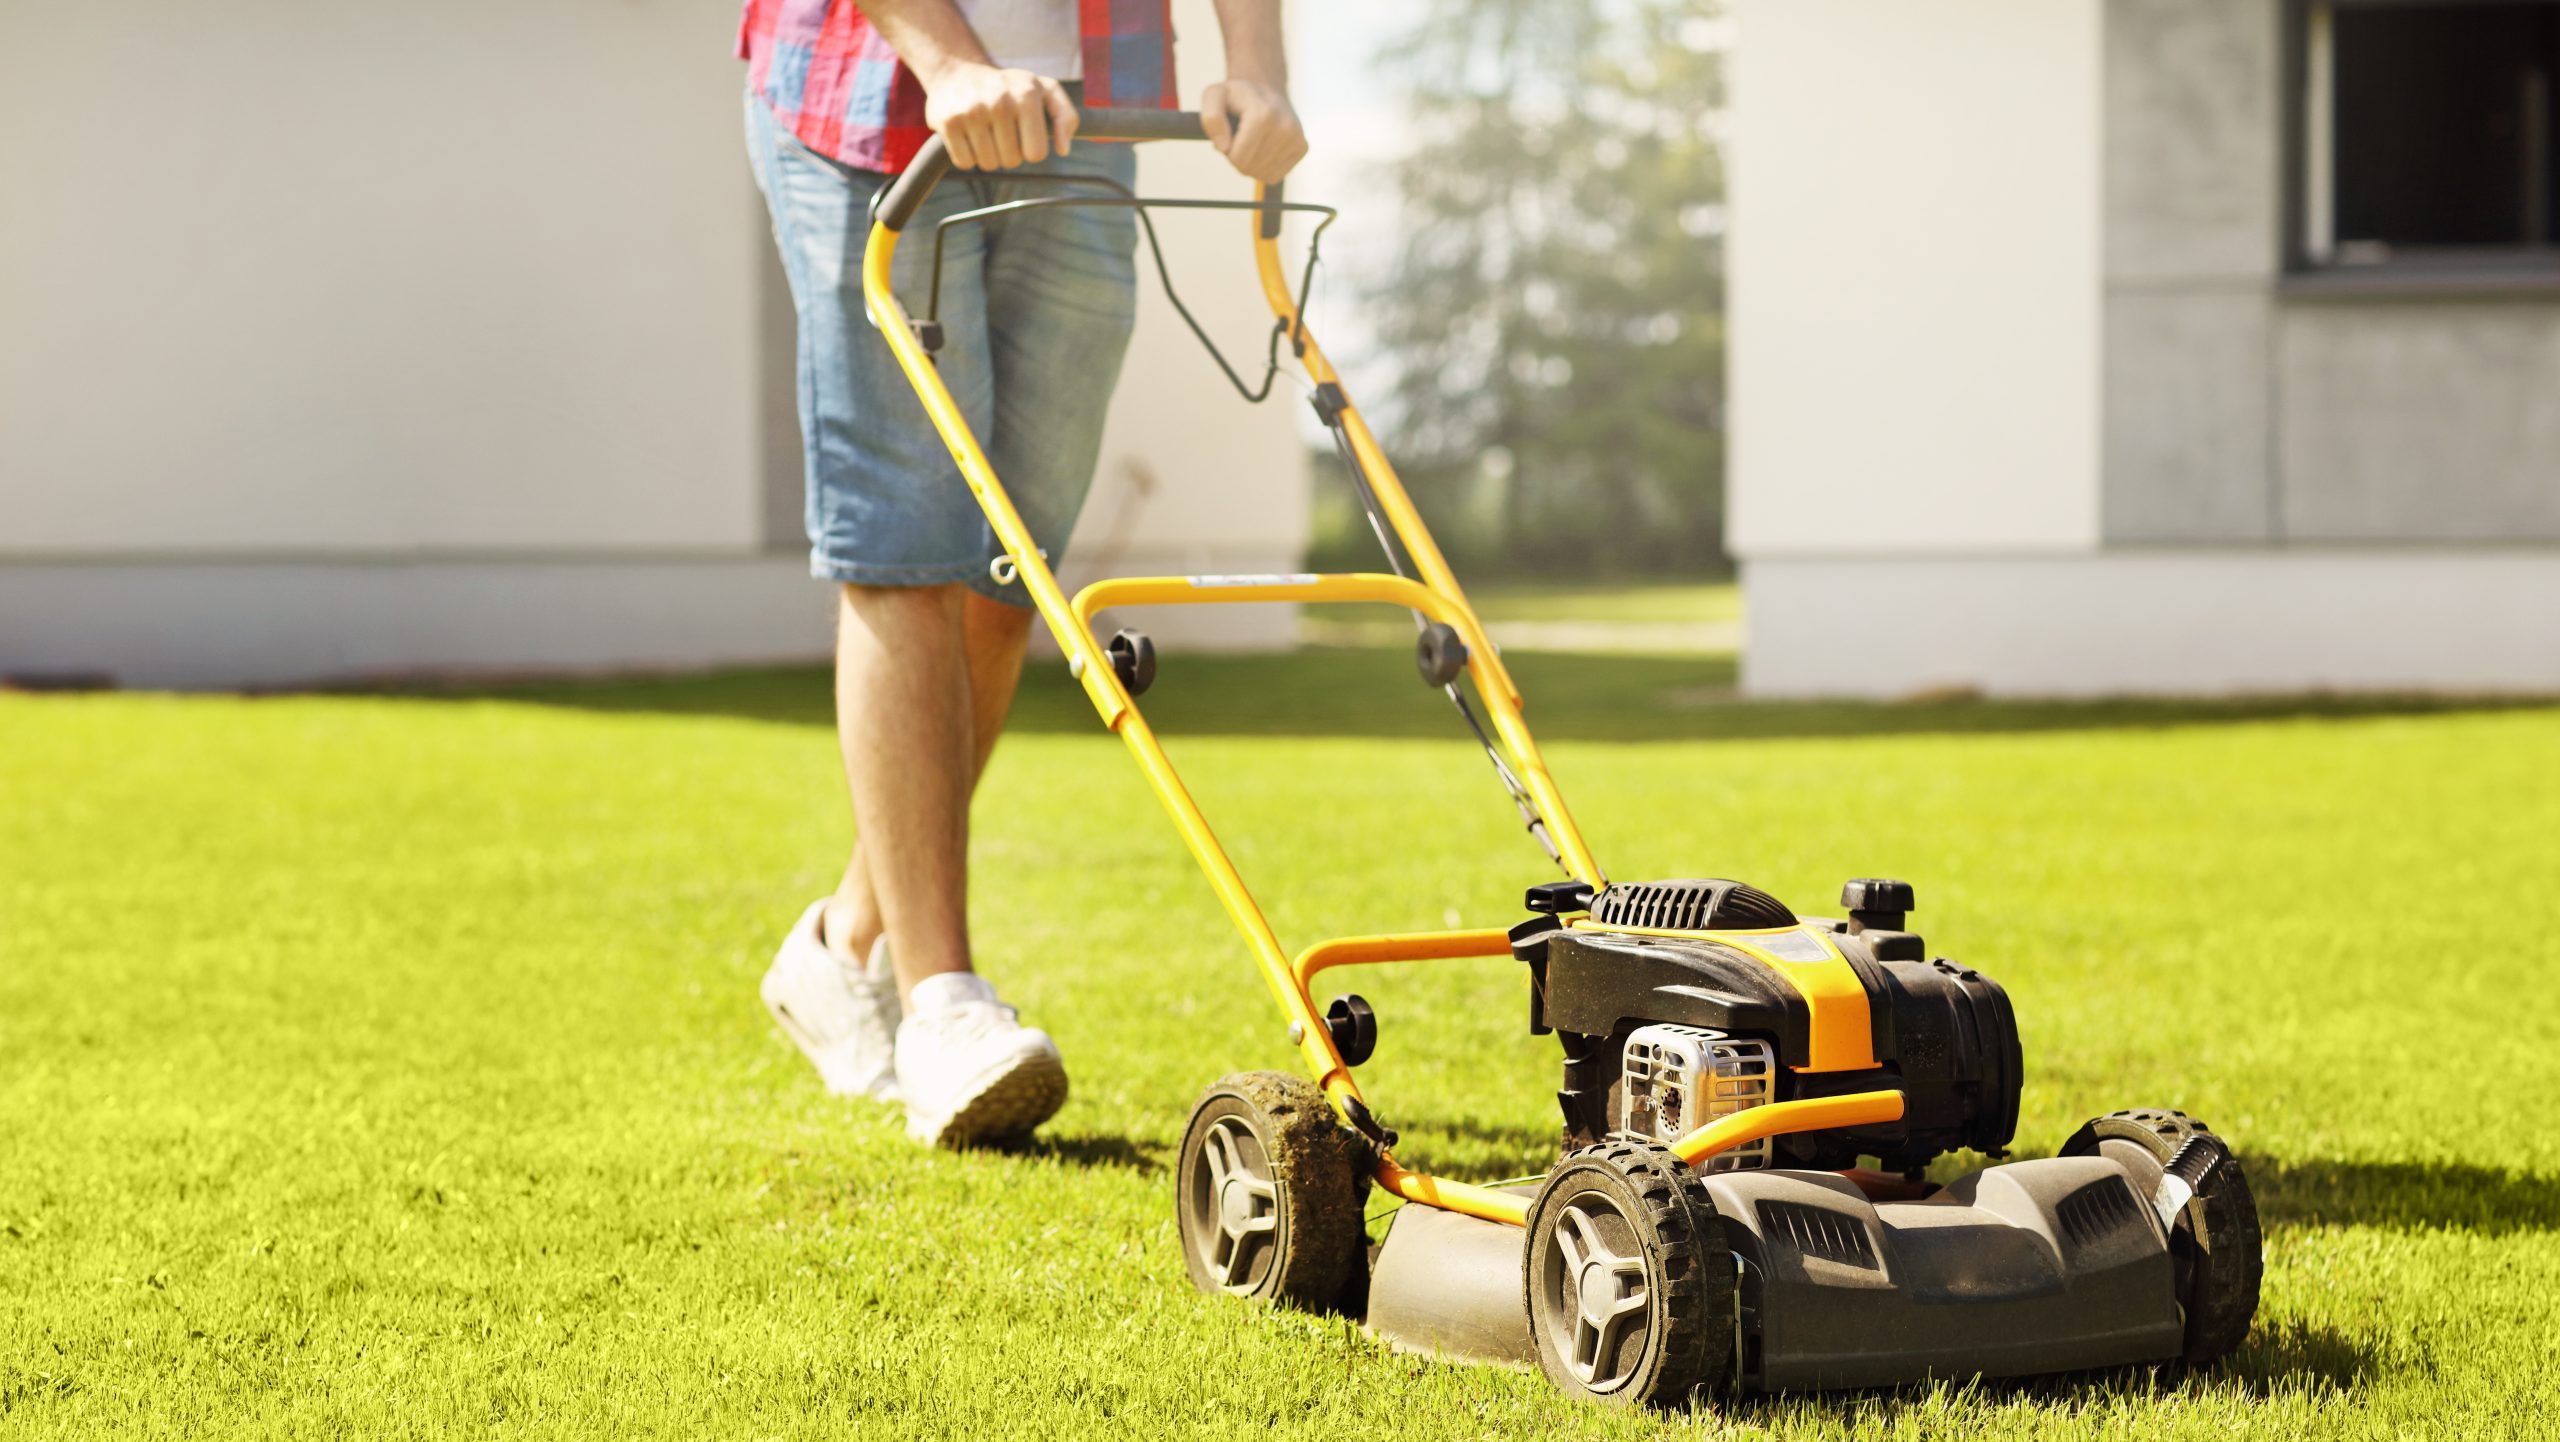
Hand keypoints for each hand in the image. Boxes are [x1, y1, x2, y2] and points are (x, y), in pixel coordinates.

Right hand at [921, 62, 1077, 169]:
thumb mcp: (1044, 90)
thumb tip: (1063, 150)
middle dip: (1009, 152)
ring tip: (985, 132)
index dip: (1031, 150)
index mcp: (1027, 96)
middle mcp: (999, 102)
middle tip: (1001, 131)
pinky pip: (965, 163)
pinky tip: (968, 135)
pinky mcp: (948, 122)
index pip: (1036, 153)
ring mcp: (971, 112)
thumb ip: (1066, 116)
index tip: (1024, 134)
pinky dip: (968, 156)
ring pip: (989, 164)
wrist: (957, 71)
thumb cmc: (1009, 87)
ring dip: (989, 156)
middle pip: (1012, 161)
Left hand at [1200, 79, 1305, 184]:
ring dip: (1251, 163)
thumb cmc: (1236, 97)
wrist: (1266, 91)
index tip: (1230, 133)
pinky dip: (1264, 167)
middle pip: (1249, 168)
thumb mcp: (1214, 96)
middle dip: (1238, 157)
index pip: (1238, 158)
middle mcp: (1285, 127)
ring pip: (1261, 175)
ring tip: (1252, 140)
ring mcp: (1296, 138)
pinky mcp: (1302, 148)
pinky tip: (1264, 148)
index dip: (1227, 150)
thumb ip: (1211, 118)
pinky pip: (1274, 176)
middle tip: (1241, 136)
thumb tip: (1223, 147)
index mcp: (1263, 114)